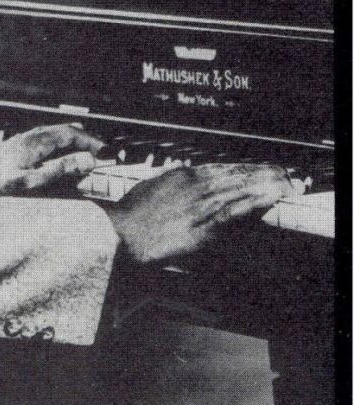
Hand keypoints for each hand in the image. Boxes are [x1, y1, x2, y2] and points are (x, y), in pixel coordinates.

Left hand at [0, 123, 103, 196]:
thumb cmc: (1, 183)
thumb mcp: (32, 181)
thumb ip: (60, 170)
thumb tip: (85, 161)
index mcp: (37, 142)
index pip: (72, 134)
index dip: (91, 141)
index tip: (106, 152)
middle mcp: (33, 134)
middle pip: (67, 129)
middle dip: (87, 138)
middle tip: (103, 151)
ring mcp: (27, 136)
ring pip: (58, 130)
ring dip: (76, 138)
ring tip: (89, 151)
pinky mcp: (22, 141)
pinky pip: (49, 134)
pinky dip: (64, 140)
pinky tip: (66, 151)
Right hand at [104, 162, 294, 262]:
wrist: (124, 235)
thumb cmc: (132, 215)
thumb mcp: (150, 187)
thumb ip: (168, 178)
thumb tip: (178, 170)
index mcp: (183, 176)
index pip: (220, 169)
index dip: (242, 169)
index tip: (258, 169)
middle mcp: (196, 187)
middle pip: (235, 177)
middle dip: (258, 175)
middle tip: (279, 174)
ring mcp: (201, 206)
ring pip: (239, 192)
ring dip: (262, 187)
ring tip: (281, 184)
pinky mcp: (204, 227)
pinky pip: (235, 213)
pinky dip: (253, 205)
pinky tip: (267, 201)